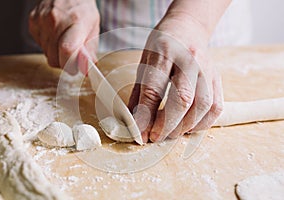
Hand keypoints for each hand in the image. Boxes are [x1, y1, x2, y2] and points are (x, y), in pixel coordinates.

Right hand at [29, 0, 99, 72]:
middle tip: (73, 54)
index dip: (71, 64)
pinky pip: (40, 46)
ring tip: (64, 41)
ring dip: (57, 54)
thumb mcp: (93, 29)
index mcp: (75, 21)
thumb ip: (90, 51)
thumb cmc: (82, 11)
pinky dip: (48, 46)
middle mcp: (56, 20)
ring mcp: (41, 20)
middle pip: (55, 57)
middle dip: (65, 62)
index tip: (76, 68)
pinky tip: (55, 35)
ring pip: (47, 54)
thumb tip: (86, 70)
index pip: (67, 50)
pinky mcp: (33, 22)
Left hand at [128, 13, 223, 142]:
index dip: (146, 116)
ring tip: (171, 133)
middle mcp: (189, 59)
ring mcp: (207, 68)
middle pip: (182, 99)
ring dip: (185, 126)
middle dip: (167, 125)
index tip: (141, 134)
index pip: (154, 89)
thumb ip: (140, 92)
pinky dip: (203, 122)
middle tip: (155, 137)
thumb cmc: (162, 45)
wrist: (188, 27)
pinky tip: (189, 126)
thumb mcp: (144, 62)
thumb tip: (135, 122)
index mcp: (163, 52)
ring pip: (202, 105)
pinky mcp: (217, 77)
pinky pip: (216, 106)